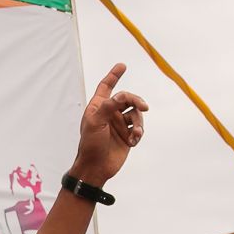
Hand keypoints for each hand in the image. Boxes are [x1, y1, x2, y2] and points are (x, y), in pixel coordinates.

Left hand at [67, 63, 147, 186]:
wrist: (95, 168)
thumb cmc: (90, 146)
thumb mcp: (95, 123)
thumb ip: (108, 106)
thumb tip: (122, 94)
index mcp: (98, 107)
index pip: (106, 87)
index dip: (113, 76)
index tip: (122, 65)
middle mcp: (109, 114)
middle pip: (127, 99)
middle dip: (136, 101)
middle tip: (144, 107)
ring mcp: (119, 124)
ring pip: (136, 114)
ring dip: (138, 123)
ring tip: (135, 134)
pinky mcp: (127, 136)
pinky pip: (138, 128)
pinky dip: (138, 133)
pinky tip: (133, 142)